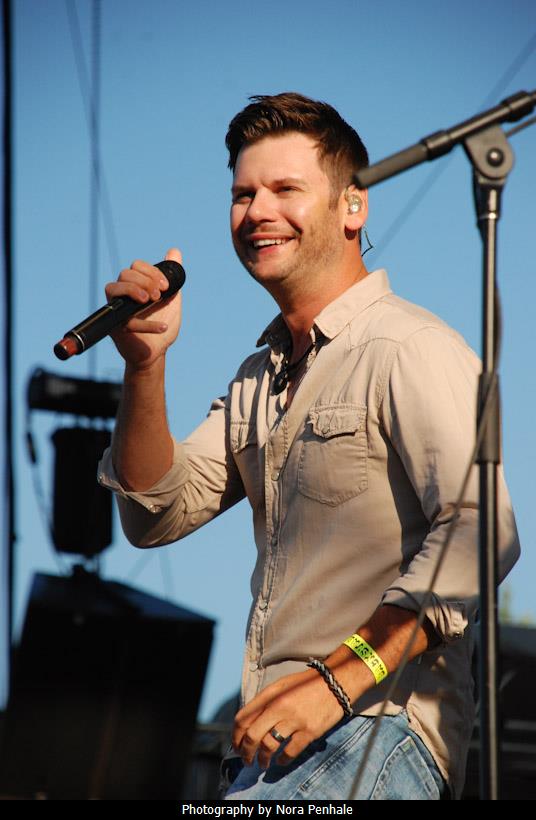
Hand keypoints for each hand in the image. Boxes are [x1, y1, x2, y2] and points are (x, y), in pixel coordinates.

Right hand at [104, 247, 182, 369]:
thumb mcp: (171, 297)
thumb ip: (173, 276)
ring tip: (152, 301)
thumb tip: (174, 251)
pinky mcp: (116, 329)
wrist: (157, 352)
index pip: (135, 266)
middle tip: (158, 296)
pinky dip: (147, 324)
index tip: (165, 286)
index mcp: (135, 286)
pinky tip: (163, 327)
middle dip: (145, 280)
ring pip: (112, 288)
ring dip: (134, 290)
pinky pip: (126, 321)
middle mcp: (122, 295)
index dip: (151, 271)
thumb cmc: (161, 322)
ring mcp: (117, 310)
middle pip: (124, 274)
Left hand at [232, 668, 343, 769]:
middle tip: (247, 759)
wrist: (334, 683)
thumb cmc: (304, 685)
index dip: (236, 736)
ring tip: (263, 763)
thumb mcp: (280, 687)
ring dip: (262, 759)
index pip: (243, 718)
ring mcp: (294, 720)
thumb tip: (248, 724)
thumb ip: (264, 702)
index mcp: (269, 694)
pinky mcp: (309, 731)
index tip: (237, 745)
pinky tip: (280, 760)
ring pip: (268, 746)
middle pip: (252, 735)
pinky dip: (282, 760)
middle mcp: (279, 706)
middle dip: (246, 752)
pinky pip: (290, 752)